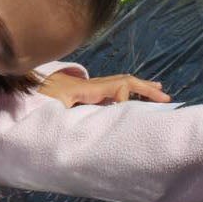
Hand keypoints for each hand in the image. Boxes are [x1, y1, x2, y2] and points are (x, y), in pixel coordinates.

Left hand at [38, 71, 171, 107]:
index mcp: (90, 88)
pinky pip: (119, 88)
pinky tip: (140, 96)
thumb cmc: (46, 98)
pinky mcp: (95, 91)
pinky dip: (133, 90)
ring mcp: (97, 86)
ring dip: (143, 87)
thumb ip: (68, 111)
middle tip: (165, 98)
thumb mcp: (55, 106)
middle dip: (147, 89)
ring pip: (125, 83)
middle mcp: (98, 85)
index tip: (129, 113)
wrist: (37, 87)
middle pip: (127, 81)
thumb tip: (81, 120)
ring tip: (161, 92)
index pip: (119, 87)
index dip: (126, 99)